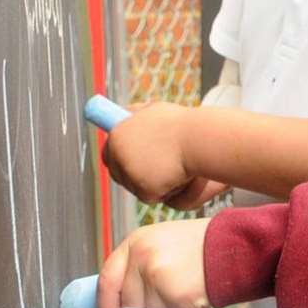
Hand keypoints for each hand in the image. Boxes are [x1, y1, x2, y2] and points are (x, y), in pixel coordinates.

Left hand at [98, 217, 213, 307]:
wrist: (234, 244)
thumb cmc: (201, 247)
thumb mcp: (163, 244)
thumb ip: (139, 267)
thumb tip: (120, 305)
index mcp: (135, 242)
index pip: (106, 281)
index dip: (108, 304)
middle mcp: (142, 256)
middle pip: (128, 305)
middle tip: (165, 306)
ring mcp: (158, 275)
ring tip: (184, 296)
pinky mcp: (177, 295)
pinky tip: (195, 300)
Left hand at [101, 101, 219, 208]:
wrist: (199, 139)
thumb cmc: (182, 125)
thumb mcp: (154, 111)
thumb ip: (136, 115)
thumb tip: (126, 113)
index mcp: (117, 134)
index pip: (108, 154)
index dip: (119, 161)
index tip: (130, 165)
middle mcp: (118, 153)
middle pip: (118, 175)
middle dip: (133, 177)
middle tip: (153, 175)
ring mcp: (129, 172)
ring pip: (136, 187)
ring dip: (152, 183)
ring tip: (173, 169)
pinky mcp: (143, 188)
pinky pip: (150, 196)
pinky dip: (163, 191)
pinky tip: (177, 178)